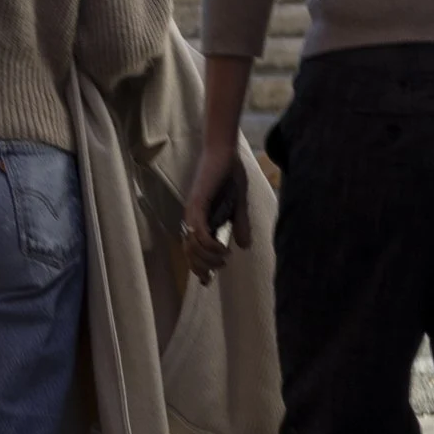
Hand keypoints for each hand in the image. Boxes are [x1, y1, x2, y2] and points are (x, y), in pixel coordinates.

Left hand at [178, 153, 249, 282]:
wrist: (227, 152)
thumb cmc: (230, 175)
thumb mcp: (239, 206)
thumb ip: (240, 225)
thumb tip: (244, 247)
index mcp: (200, 220)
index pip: (192, 250)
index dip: (198, 267)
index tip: (207, 281)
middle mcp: (192, 217)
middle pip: (189, 253)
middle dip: (203, 266)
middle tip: (220, 267)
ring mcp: (193, 211)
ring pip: (192, 245)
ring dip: (208, 257)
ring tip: (223, 257)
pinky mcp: (197, 203)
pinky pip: (199, 231)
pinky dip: (209, 244)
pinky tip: (222, 248)